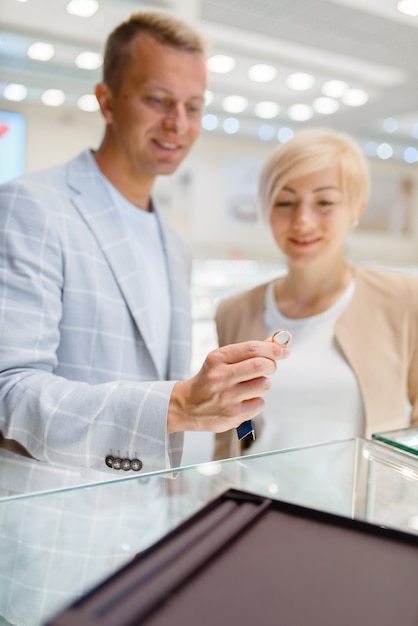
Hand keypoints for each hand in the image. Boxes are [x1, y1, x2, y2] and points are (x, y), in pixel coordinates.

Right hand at [167, 339, 289, 433]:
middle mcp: (220, 376)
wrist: (186, 405)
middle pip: (261, 365)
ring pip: (264, 385)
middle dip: (272, 365)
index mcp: (217, 358)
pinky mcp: (232, 415)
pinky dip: (257, 401)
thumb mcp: (222, 360)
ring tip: (250, 386)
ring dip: (263, 384)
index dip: (274, 349)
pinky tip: (244, 400)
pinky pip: (260, 404)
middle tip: (269, 367)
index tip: (284, 351)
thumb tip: (276, 343)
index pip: (253, 348)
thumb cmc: (209, 379)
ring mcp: (226, 397)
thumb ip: (248, 351)